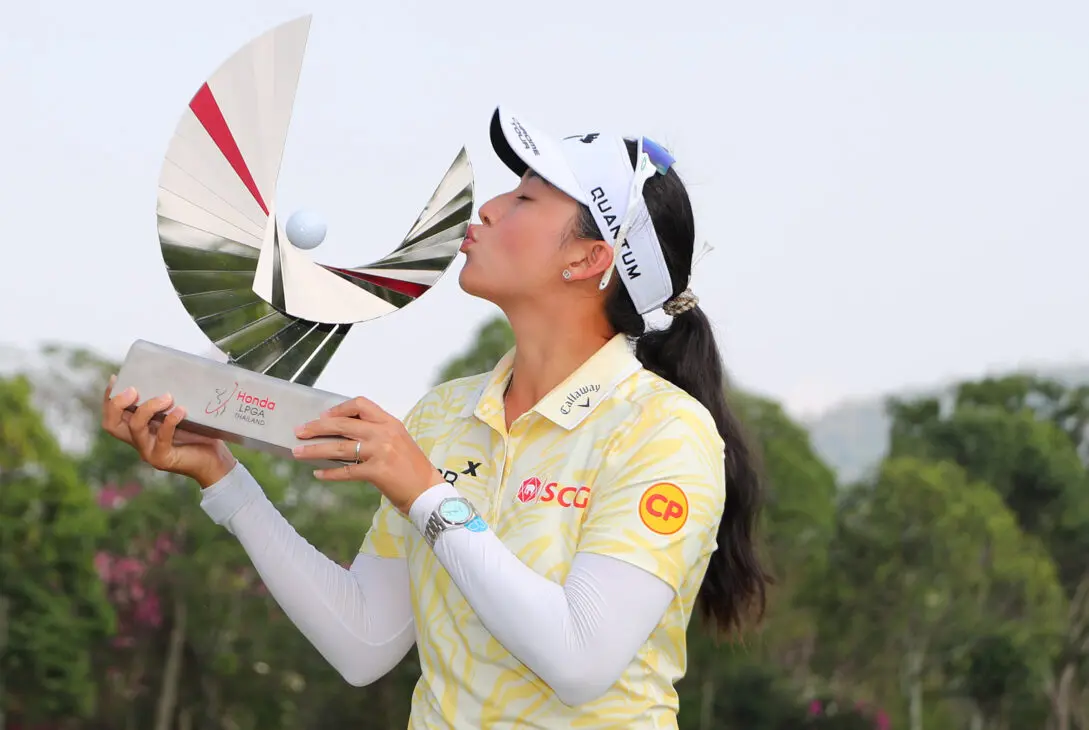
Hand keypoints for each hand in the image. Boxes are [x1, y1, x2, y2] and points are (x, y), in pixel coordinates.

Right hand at [101, 375, 236, 487]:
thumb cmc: (200, 434)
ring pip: (135, 428)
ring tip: (167, 397)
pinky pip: (161, 439)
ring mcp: (149, 451)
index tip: (118, 377)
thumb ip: (171, 397)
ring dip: (148, 408)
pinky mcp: (163, 459)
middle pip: (111, 424)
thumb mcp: (181, 411)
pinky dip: (169, 422)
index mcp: (139, 428)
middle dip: (117, 404)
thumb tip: (178, 368)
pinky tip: (180, 411)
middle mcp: (139, 440)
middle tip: (134, 390)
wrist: (215, 461)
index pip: (112, 414)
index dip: (110, 397)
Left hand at [292, 396, 441, 513]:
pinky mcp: (377, 472)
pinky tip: (318, 473)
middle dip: (317, 427)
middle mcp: (385, 433)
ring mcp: (381, 452)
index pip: (361, 405)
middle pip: (343, 424)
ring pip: (339, 447)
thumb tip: (344, 434)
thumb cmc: (412, 468)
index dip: (339, 408)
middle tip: (300, 431)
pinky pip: (346, 471)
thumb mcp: (398, 442)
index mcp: (390, 423)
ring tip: (298, 452)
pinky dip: (330, 473)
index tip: (323, 416)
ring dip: (315, 449)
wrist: (428, 492)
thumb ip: (376, 434)